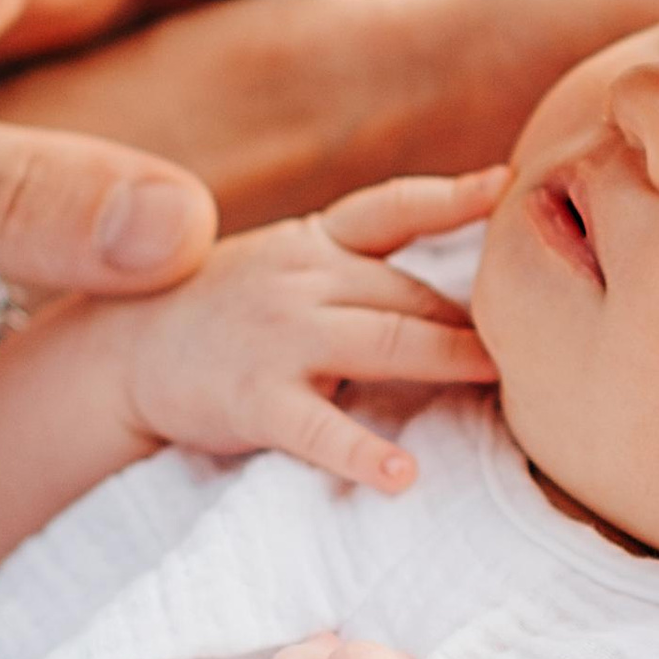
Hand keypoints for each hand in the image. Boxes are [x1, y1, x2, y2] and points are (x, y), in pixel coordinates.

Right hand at [122, 178, 501, 493]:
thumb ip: (359, 267)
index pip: (392, 208)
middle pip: (412, 292)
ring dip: (449, 358)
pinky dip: (364, 451)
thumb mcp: (287, 266)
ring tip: (502, 381)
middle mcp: (303, 278)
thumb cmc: (224, 314)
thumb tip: (461, 286)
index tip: (507, 183)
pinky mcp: (254, 399)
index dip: (451, 196)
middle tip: (540, 340)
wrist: (118, 355)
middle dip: (475, 318)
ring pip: (386, 342)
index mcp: (315, 244)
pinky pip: (320, 427)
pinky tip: (403, 475)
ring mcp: (280, 336)